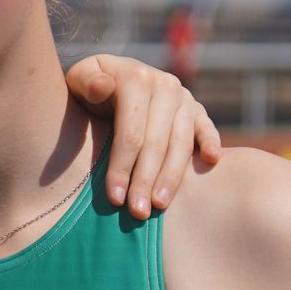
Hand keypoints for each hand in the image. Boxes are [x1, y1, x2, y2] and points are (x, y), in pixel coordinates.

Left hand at [67, 55, 222, 217]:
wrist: (109, 76)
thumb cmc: (87, 87)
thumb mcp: (78, 78)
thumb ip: (86, 83)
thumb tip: (103, 87)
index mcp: (135, 79)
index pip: (130, 133)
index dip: (121, 167)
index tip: (114, 199)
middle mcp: (164, 86)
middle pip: (156, 143)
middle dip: (145, 181)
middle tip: (137, 213)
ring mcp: (183, 98)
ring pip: (180, 143)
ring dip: (172, 177)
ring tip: (159, 205)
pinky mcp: (196, 109)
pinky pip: (206, 127)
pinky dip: (210, 142)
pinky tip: (211, 161)